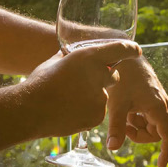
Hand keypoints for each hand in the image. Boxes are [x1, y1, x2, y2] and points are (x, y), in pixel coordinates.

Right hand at [17, 39, 140, 139]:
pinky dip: (86, 113)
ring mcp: (100, 98)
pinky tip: (68, 112)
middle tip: (85, 84)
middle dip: (104, 80)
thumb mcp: (54, 62)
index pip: (118, 49)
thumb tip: (71, 56)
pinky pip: (96, 113)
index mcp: (89, 57)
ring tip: (66, 102)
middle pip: (113, 77)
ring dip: (91, 99)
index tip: (137, 50)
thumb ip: (69, 58)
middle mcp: (99, 75)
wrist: (30, 110)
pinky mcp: (97, 117)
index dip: (129, 49)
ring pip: (102, 98)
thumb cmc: (39, 83)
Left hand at [104, 56, 167, 166]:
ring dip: (135, 125)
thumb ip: (115, 128)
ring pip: (149, 124)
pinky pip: (146, 114)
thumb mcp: (116, 104)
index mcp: (157, 108)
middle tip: (121, 127)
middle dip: (139, 135)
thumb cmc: (121, 77)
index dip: (166, 152)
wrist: (122, 54)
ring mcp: (157, 99)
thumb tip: (112, 149)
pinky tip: (123, 108)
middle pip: (155, 133)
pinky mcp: (151, 95)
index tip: (159, 166)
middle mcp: (161, 104)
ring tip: (120, 114)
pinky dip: (135, 117)